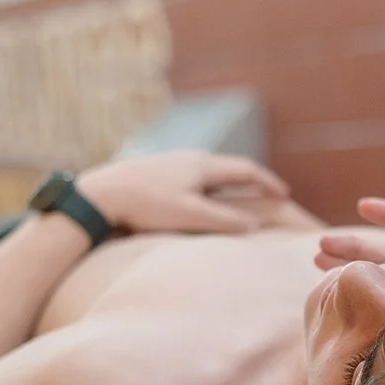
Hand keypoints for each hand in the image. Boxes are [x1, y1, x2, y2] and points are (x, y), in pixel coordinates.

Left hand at [77, 151, 290, 233]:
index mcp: (203, 165)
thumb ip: (224, 221)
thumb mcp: (190, 216)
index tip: (284, 194)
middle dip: (252, 180)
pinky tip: (199, 197)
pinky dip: (209, 185)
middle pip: (230, 166)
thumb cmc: (146, 205)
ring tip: (238, 196)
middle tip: (267, 193)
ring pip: (209, 170)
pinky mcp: (156, 171)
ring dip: (229, 182)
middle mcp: (190, 157)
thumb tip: (253, 226)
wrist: (100, 193)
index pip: (247, 169)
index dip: (268, 182)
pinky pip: (192, 175)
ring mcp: (172, 162)